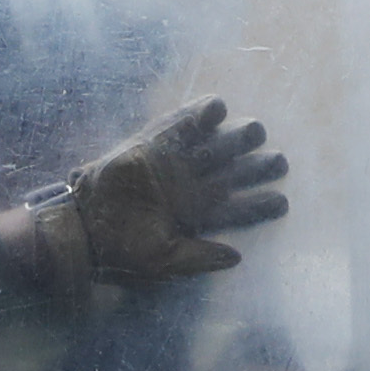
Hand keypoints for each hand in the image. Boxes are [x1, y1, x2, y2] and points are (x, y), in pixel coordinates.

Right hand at [14, 97, 290, 289]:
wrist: (86, 231)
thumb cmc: (123, 251)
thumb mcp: (164, 262)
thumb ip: (200, 259)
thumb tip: (237, 257)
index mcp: (198, 216)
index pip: (237, 209)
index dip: (261, 205)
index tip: (283, 203)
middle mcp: (191, 188)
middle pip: (234, 172)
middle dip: (258, 166)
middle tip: (279, 161)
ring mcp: (174, 164)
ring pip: (215, 146)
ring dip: (238, 137)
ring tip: (258, 130)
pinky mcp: (153, 145)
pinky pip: (180, 125)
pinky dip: (199, 115)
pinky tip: (219, 108)